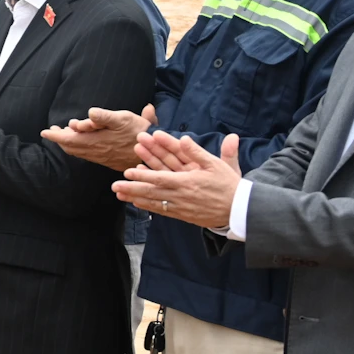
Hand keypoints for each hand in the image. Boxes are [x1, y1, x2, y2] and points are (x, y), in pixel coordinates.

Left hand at [44, 104, 154, 171]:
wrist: (153, 152)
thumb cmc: (138, 132)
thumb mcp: (122, 119)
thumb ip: (103, 116)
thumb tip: (88, 113)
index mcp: (95, 142)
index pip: (68, 140)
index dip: (55, 136)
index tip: (45, 132)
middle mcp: (95, 151)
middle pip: (71, 147)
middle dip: (59, 139)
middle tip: (52, 130)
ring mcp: (101, 157)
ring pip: (78, 152)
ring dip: (68, 143)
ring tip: (64, 133)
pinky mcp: (107, 159)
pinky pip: (86, 155)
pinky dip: (78, 148)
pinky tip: (81, 143)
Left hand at [113, 131, 241, 229]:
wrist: (240, 210)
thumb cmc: (229, 185)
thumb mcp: (216, 164)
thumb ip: (198, 152)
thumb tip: (184, 138)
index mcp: (188, 181)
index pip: (160, 178)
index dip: (142, 176)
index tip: (127, 172)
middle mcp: (182, 196)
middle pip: (151, 192)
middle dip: (131, 189)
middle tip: (114, 186)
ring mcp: (182, 207)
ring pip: (154, 202)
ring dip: (135, 198)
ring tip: (119, 195)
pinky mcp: (184, 215)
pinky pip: (162, 211)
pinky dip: (148, 207)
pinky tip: (137, 203)